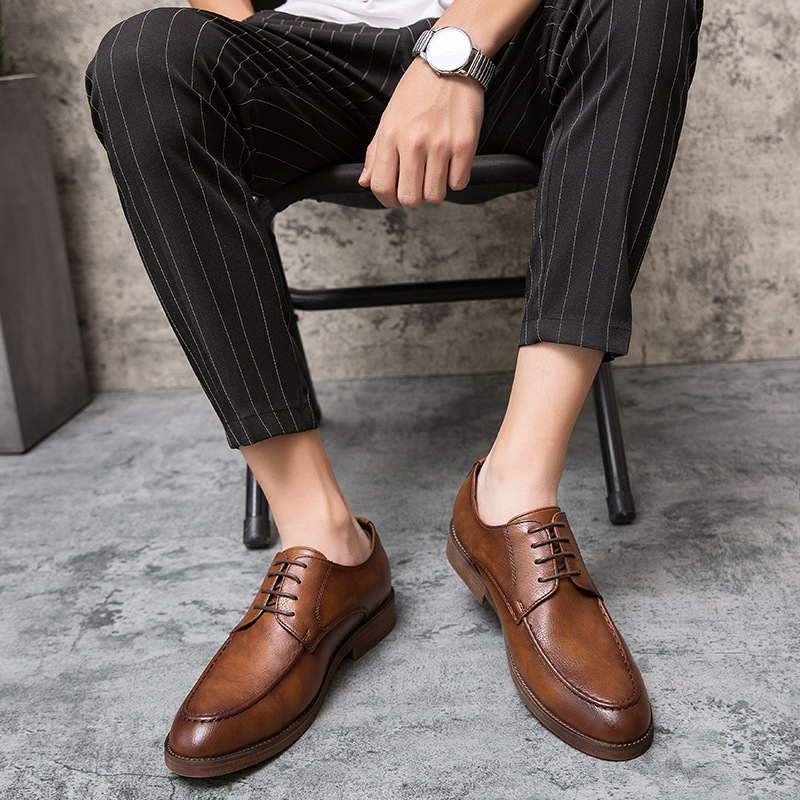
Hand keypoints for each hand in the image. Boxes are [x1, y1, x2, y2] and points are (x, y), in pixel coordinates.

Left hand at [359, 59, 484, 207]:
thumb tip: (364, 180)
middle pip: (410, 198)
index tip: (394, 197)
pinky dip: (456, 178)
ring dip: (435, 189)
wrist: (450, 62)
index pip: (380, 186)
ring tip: (435, 171)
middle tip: (418, 184)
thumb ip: (375, 152)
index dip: (387, 200)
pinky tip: (452, 163)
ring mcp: (441, 144)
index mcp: (391, 135)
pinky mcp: (465, 144)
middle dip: (413, 198)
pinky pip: (459, 183)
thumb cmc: (418, 90)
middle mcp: (414, 141)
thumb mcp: (389, 117)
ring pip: (435, 195)